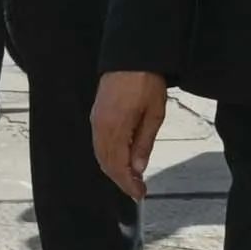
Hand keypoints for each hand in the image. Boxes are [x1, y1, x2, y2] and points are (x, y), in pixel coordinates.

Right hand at [93, 66, 172, 199]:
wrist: (132, 55)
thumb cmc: (146, 82)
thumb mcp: (154, 114)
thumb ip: (144, 143)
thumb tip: (138, 168)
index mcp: (115, 127)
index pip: (118, 165)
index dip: (127, 183)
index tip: (139, 194)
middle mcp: (100, 126)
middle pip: (106, 163)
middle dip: (121, 180)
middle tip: (137, 190)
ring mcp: (96, 120)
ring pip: (100, 155)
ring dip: (114, 170)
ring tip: (131, 178)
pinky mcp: (96, 115)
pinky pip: (99, 143)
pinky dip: (108, 157)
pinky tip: (121, 160)